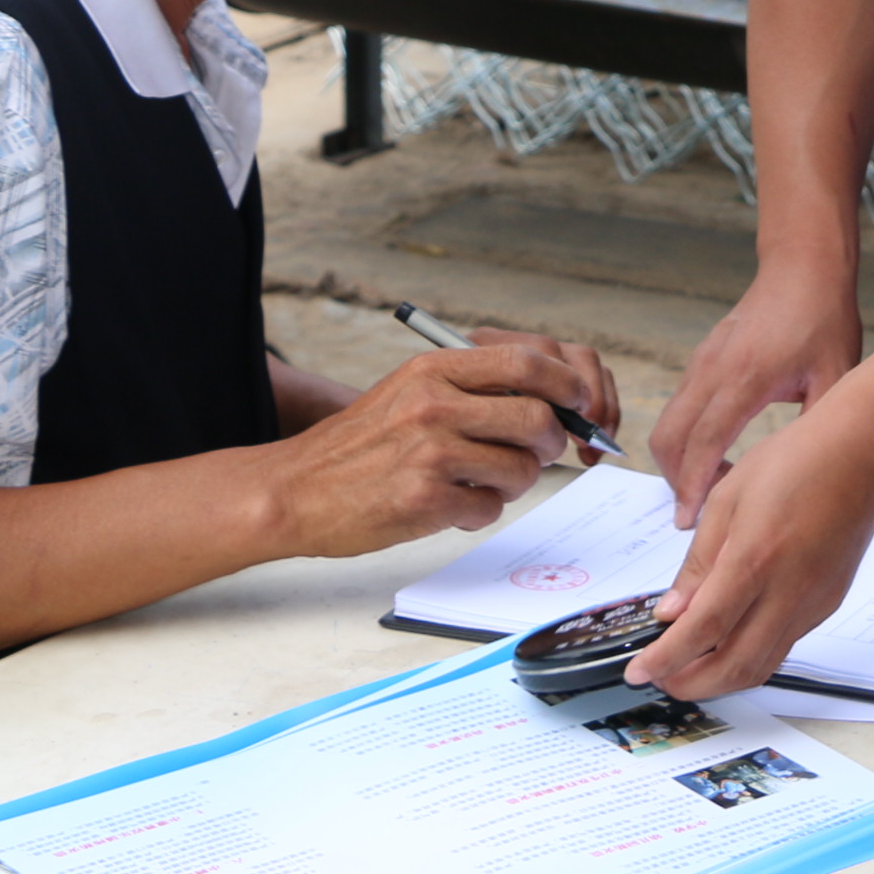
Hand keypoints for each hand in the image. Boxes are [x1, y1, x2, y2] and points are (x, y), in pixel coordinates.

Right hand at [266, 333, 617, 559]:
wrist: (294, 490)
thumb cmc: (361, 444)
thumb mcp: (410, 391)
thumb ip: (471, 387)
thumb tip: (551, 399)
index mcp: (434, 369)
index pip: (529, 361)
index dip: (569, 384)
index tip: (579, 405)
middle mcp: (434, 404)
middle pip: (538, 419)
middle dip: (550, 443)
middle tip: (535, 455)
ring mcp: (430, 453)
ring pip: (522, 469)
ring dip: (513, 483)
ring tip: (478, 483)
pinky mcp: (424, 500)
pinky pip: (490, 509)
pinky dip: (480, 512)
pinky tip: (450, 506)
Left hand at [623, 421, 873, 699]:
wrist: (862, 452)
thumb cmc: (795, 460)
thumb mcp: (727, 498)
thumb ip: (698, 562)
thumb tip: (672, 611)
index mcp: (755, 558)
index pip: (703, 629)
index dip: (666, 659)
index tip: (639, 672)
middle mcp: (789, 590)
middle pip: (734, 665)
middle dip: (690, 683)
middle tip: (660, 678)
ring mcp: (814, 602)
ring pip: (763, 666)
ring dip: (722, 680)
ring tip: (690, 669)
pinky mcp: (828, 603)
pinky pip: (784, 644)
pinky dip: (751, 655)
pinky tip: (730, 640)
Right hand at [647, 273, 863, 529]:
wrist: (803, 268)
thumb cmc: (824, 319)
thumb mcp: (836, 376)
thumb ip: (818, 426)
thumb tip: (807, 477)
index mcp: (746, 377)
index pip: (705, 442)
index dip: (693, 486)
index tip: (689, 521)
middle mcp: (713, 369)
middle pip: (669, 438)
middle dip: (677, 481)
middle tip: (708, 509)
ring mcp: (701, 362)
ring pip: (667, 424)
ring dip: (680, 461)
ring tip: (720, 484)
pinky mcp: (701, 359)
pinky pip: (679, 408)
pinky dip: (686, 440)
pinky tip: (719, 453)